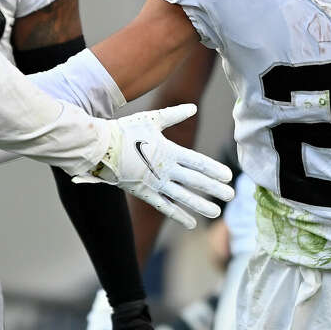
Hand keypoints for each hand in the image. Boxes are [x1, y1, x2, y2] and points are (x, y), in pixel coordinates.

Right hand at [73, 105, 233, 229]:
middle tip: (231, 195)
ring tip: (216, 212)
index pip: (197, 162)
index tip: (228, 176)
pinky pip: (164, 206)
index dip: (214, 169)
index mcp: (168, 151)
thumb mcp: (151, 120)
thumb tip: (193, 107)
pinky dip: (178, 215)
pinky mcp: (143, 192)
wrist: (99, 147)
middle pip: (194, 181)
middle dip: (214, 188)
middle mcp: (164, 169)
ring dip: (200, 204)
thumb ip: (174, 115)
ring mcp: (154, 182)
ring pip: (182, 197)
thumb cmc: (124, 130)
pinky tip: (191, 222)